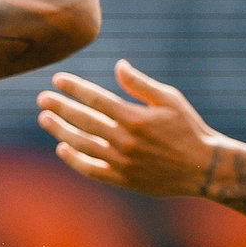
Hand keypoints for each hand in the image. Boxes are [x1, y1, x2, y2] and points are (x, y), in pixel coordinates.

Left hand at [37, 61, 222, 196]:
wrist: (203, 168)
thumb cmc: (188, 129)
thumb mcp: (170, 99)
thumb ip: (140, 84)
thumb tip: (118, 65)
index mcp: (136, 118)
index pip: (96, 99)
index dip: (74, 88)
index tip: (57, 80)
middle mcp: (125, 141)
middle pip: (84, 121)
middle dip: (60, 107)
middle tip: (42, 99)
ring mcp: (123, 163)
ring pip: (82, 145)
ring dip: (61, 131)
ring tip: (45, 119)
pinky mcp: (124, 180)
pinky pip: (91, 170)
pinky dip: (74, 159)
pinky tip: (63, 147)